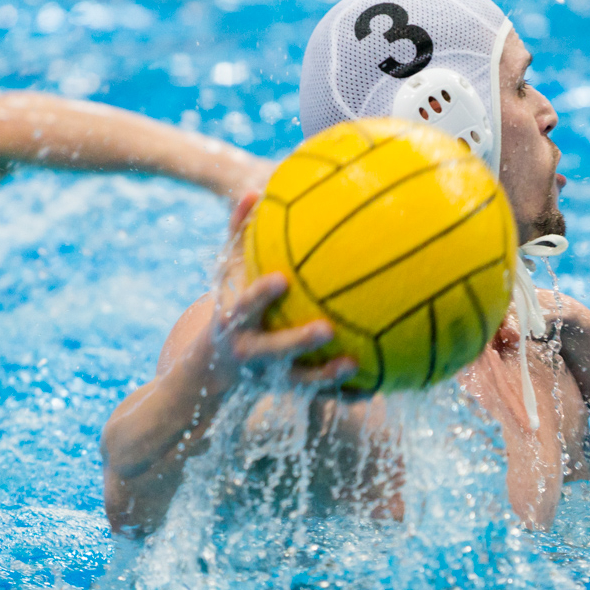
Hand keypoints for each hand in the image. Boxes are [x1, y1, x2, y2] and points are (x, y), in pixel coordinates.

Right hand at [195, 192, 357, 394]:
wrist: (212, 370)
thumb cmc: (231, 306)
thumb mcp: (227, 275)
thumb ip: (238, 236)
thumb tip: (254, 191)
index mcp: (235, 322)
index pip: (245, 307)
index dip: (260, 295)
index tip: (281, 280)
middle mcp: (251, 353)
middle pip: (274, 350)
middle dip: (298, 343)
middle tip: (327, 330)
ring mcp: (271, 377)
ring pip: (301, 381)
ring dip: (327, 377)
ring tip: (355, 364)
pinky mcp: (290, 393)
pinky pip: (322, 398)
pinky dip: (347, 395)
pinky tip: (378, 388)